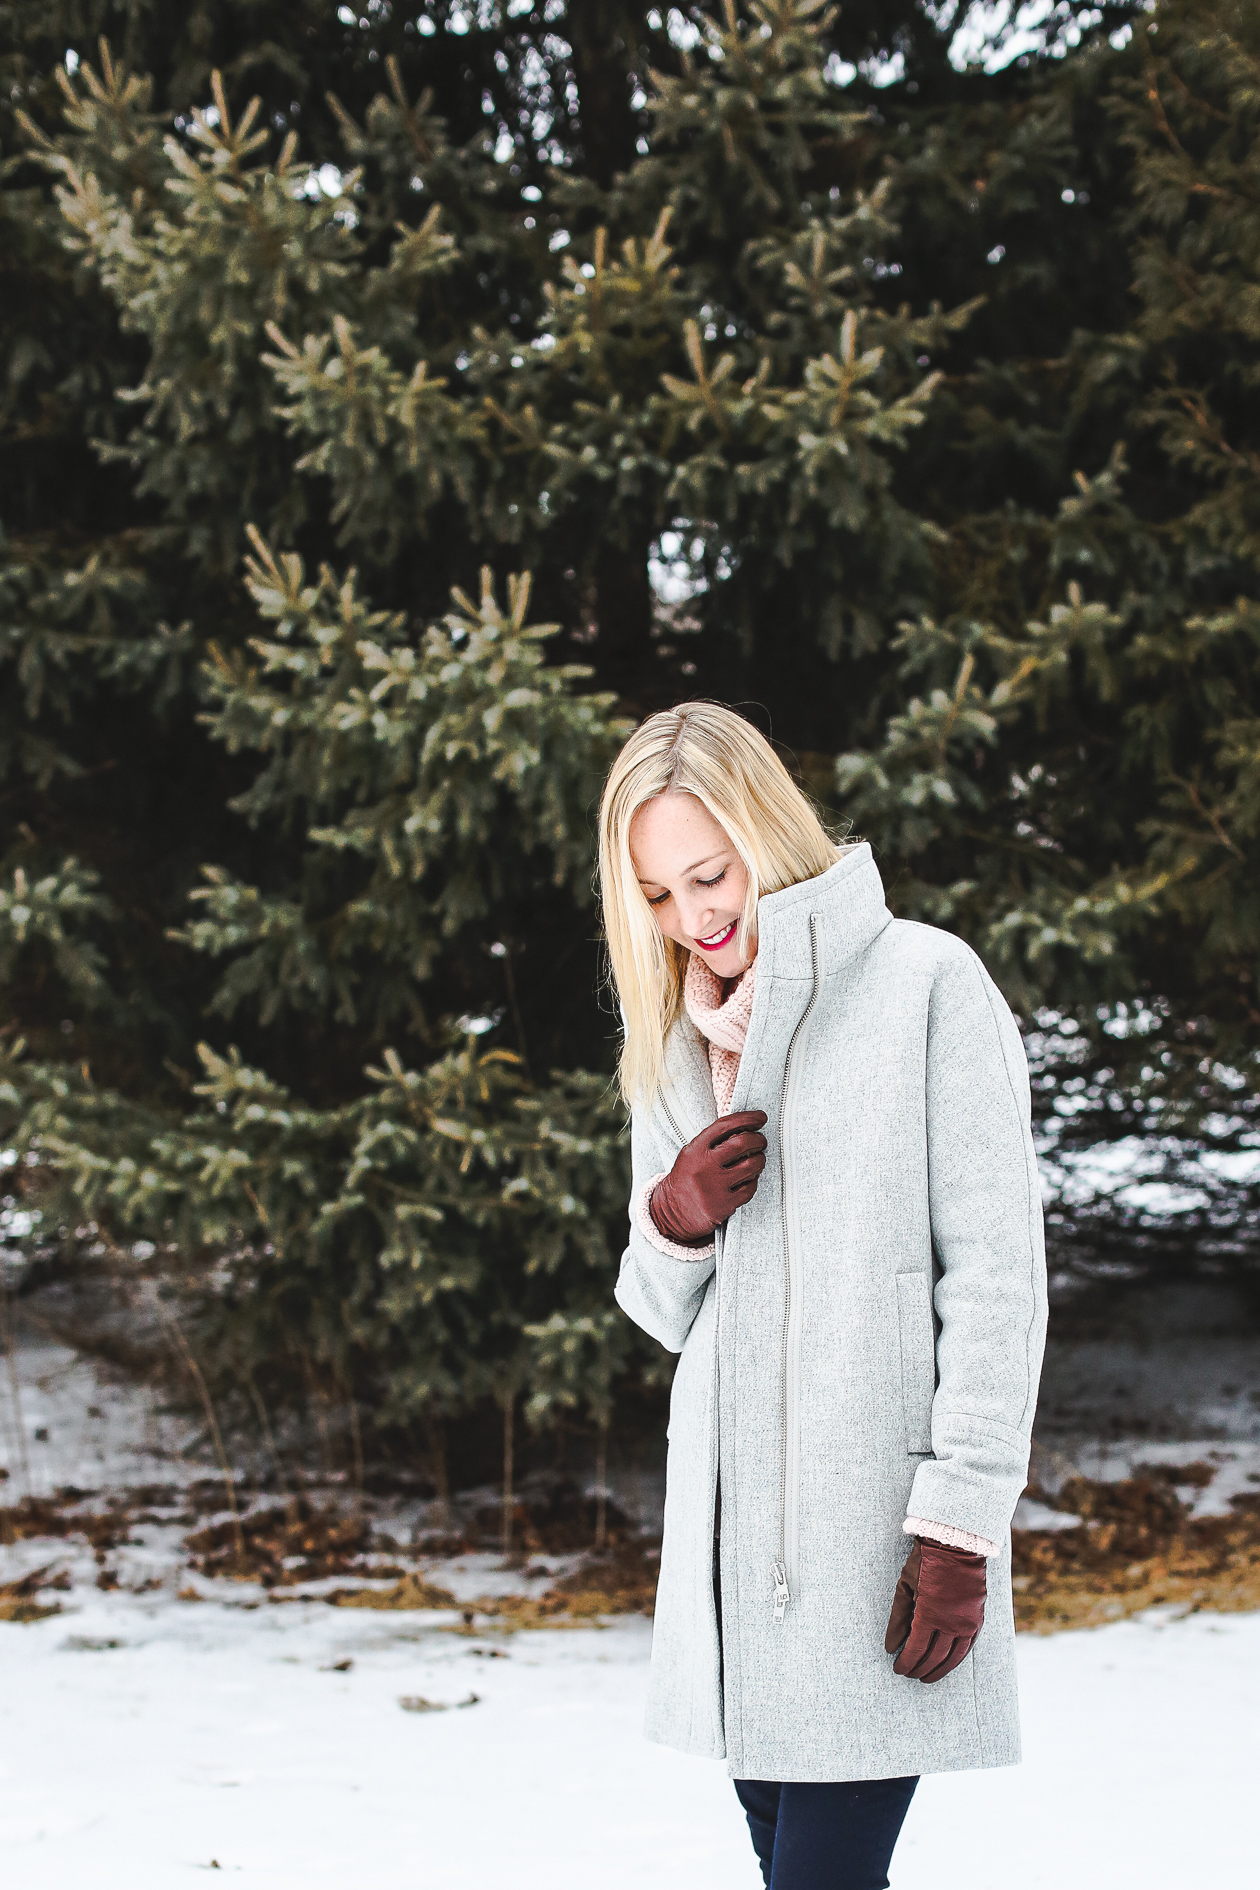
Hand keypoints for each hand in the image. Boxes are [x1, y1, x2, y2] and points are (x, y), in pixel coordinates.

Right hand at [649, 1110, 768, 1244]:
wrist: (672, 1212)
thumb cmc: (687, 1178)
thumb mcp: (692, 1155)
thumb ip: (713, 1142)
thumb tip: (746, 1127)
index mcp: (695, 1149)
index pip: (725, 1125)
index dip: (747, 1118)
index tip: (761, 1117)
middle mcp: (704, 1166)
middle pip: (743, 1143)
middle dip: (759, 1139)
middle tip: (761, 1141)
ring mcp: (714, 1187)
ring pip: (752, 1165)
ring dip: (760, 1160)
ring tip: (757, 1160)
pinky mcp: (723, 1205)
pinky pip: (750, 1187)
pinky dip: (753, 1181)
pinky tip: (749, 1179)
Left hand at [884, 1538, 986, 1682]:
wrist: (954, 1545)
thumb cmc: (924, 1563)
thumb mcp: (904, 1588)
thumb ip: (898, 1620)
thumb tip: (890, 1647)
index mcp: (929, 1615)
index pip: (915, 1649)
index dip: (906, 1662)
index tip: (897, 1669)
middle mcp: (950, 1622)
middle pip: (934, 1657)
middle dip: (920, 1669)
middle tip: (910, 1675)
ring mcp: (967, 1622)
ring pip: (953, 1657)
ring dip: (939, 1670)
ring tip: (926, 1677)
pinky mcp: (977, 1619)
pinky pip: (968, 1647)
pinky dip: (957, 1658)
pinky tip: (947, 1663)